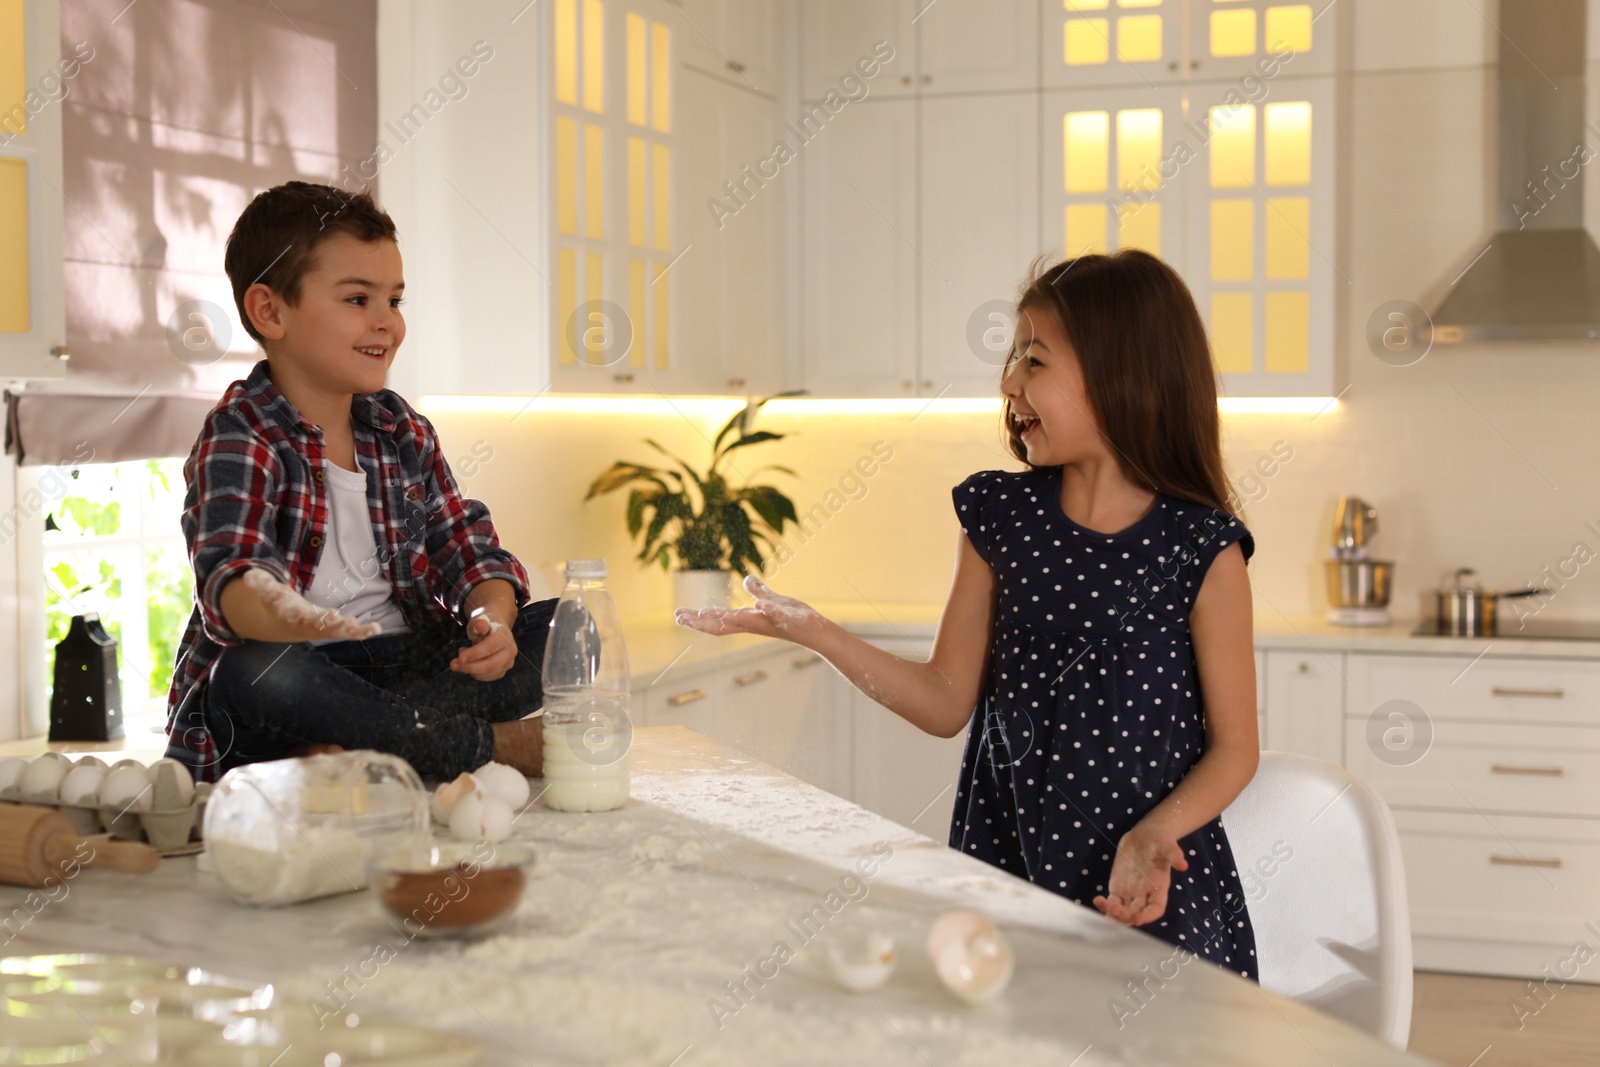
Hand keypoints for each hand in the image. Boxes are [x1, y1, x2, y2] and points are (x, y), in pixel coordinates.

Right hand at [242, 569, 381, 641]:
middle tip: (341, 621)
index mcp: (289, 615)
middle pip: (318, 626)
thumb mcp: (267, 591)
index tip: (300, 611)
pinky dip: (362, 632)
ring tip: (363, 627)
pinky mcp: (334, 629)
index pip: (292, 614)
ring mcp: (322, 629)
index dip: (297, 613)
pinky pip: (348, 632)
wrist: (282, 626)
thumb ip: (261, 583)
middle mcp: (307, 625)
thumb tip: (250, 575)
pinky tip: (376, 629)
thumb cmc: (278, 604)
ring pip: (336, 632)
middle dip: (328, 624)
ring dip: (349, 630)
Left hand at [450, 605, 517, 680]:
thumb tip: (480, 625)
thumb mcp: (480, 620)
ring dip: (470, 670)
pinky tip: (469, 664)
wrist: (495, 630)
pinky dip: (475, 673)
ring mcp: (508, 662)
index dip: (474, 654)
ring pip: (489, 673)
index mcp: (504, 636)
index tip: (459, 657)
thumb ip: (479, 623)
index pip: (490, 647)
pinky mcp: (503, 670)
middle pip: (491, 664)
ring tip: (459, 661)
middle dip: (470, 666)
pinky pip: (488, 677)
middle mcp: (510, 650)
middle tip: (453, 665)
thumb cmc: (485, 625)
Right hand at [674, 574, 824, 643]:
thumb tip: (746, 579)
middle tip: (679, 617)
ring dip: (726, 617)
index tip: (677, 615)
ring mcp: (771, 623)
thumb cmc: (794, 619)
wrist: (818, 632)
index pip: (719, 620)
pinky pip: (778, 615)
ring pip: (745, 622)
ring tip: (703, 614)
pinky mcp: (790, 620)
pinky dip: (769, 609)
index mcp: (749, 619)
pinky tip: (759, 604)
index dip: (698, 618)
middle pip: (724, 625)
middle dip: (701, 621)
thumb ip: (759, 591)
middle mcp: (756, 624)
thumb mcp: (773, 601)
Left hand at [1093, 822, 1188, 926]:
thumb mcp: (1167, 844)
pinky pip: (1112, 902)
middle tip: (1115, 911)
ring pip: (1123, 912)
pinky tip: (1097, 901)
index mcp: (1159, 887)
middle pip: (1136, 913)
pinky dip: (1105, 905)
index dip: (1148, 916)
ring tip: (1107, 909)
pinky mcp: (1118, 887)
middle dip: (1127, 916)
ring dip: (1115, 915)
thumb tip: (1184, 865)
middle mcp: (1145, 893)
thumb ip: (1174, 854)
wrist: (1145, 835)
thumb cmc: (1159, 839)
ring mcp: (1131, 892)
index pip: (1156, 909)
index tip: (1138, 919)